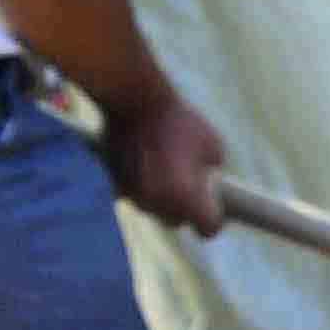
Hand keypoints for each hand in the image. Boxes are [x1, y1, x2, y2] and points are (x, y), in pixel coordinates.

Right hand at [102, 93, 228, 237]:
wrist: (134, 100)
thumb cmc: (179, 121)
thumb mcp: (212, 145)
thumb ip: (213, 171)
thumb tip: (208, 182)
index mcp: (187, 198)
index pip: (207, 228)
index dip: (213, 220)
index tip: (216, 212)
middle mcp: (159, 203)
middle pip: (176, 220)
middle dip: (185, 209)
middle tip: (192, 189)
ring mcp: (134, 195)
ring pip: (152, 208)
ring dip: (161, 198)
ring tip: (168, 173)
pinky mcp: (114, 183)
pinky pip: (133, 194)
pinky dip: (140, 186)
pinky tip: (146, 167)